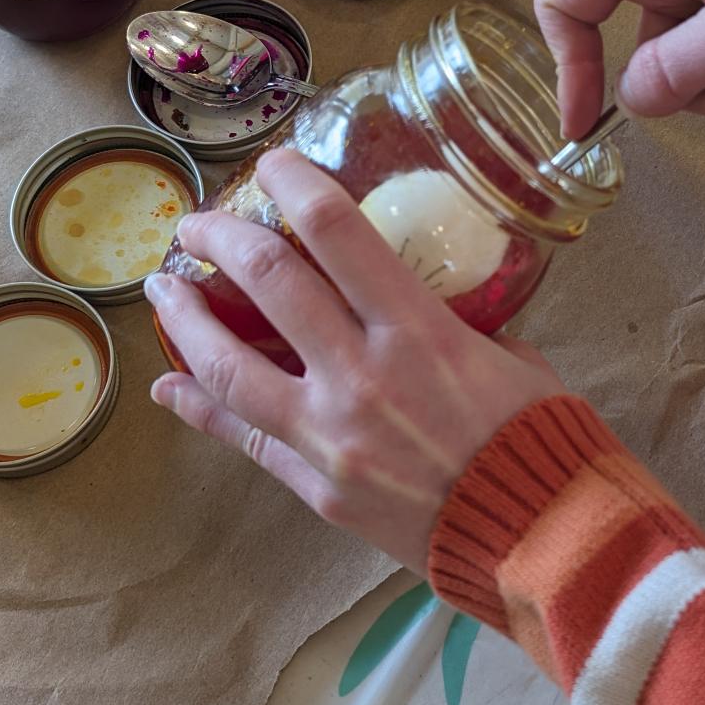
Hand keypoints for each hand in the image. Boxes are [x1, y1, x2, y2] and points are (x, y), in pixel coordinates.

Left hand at [145, 150, 562, 572]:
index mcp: (417, 330)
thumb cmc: (540, 439)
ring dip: (184, 320)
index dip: (292, 182)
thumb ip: (452, 323)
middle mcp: (360, 376)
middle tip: (196, 223)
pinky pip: (244, 439)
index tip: (269, 164)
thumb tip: (416, 301)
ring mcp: (329, 437)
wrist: (541, 539)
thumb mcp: (511, 355)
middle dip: (218, 238)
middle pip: (266, 281)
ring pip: (227, 366)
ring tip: (162, 289)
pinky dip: (200, 408)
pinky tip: (169, 386)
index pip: (335, 230)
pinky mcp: (317, 488)